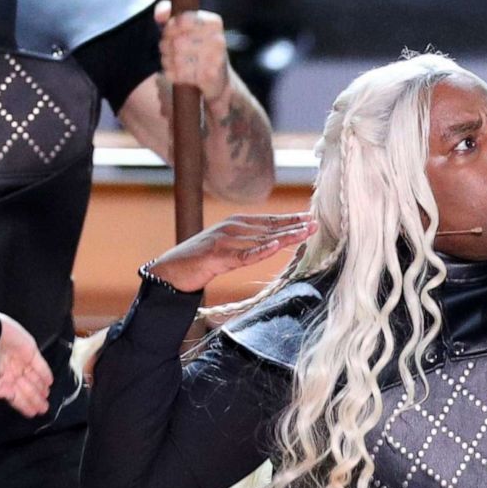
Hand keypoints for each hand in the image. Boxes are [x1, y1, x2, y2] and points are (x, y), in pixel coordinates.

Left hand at [0, 314, 52, 417]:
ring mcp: (3, 377)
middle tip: (45, 406)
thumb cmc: (8, 335)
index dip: (40, 383)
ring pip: (19, 394)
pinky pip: (9, 397)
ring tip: (40, 410)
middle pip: (26, 385)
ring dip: (30, 403)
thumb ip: (41, 366)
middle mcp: (11, 368)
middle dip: (36, 396)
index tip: (47, 391)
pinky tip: (29, 410)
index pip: (32, 374)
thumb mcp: (31, 347)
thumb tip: (48, 379)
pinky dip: (20, 404)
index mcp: (20, 357)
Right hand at [144, 213, 316, 292]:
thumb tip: (270, 243)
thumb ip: (245, 243)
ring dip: (285, 236)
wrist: (171, 270)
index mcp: (234, 224)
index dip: (289, 219)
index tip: (308, 217)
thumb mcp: (226, 247)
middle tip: (316, 223)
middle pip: (269, 227)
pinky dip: (262, 250)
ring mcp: (225, 241)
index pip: (267, 220)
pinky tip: (277, 246)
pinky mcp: (219, 257)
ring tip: (305, 233)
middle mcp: (232, 228)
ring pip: (261, 239)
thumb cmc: (198, 260)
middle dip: (294, 225)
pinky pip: (245, 255)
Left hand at [156, 0, 231, 101]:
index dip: (170, 28)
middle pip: (177, 41)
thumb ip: (168, 12)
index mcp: (213, 22)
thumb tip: (158, 15)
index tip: (170, 33)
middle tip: (168, 49)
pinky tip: (177, 72)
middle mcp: (218, 39)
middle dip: (166, 45)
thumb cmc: (198, 46)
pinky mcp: (210, 77)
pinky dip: (174, 74)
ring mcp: (216, 59)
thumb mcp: (186, 25)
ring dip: (168, 60)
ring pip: (177, 59)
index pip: (182, 20)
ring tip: (171, 60)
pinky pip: (180, 74)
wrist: (220, 78)